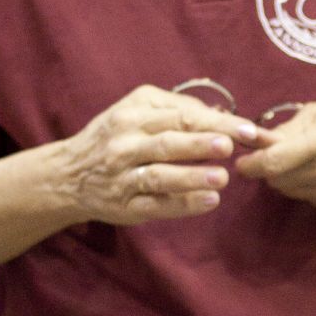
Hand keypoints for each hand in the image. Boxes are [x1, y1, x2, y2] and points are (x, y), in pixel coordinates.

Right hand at [60, 85, 262, 226]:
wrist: (68, 175)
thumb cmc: (114, 137)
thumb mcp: (136, 111)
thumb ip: (177, 109)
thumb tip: (222, 112)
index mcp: (133, 115)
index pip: (181, 116)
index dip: (217, 123)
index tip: (248, 130)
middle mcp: (125, 143)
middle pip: (168, 142)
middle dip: (201, 144)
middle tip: (231, 146)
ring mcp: (123, 176)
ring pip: (159, 175)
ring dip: (192, 176)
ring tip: (222, 177)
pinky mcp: (124, 206)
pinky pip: (155, 205)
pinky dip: (183, 204)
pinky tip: (209, 201)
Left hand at [234, 98, 315, 217]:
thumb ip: (284, 129)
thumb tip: (248, 137)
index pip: (272, 163)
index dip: (250, 163)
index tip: (241, 160)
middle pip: (277, 180)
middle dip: (269, 168)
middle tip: (275, 154)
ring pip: (290, 191)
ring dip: (288, 177)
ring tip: (306, 159)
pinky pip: (309, 199)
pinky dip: (307, 187)